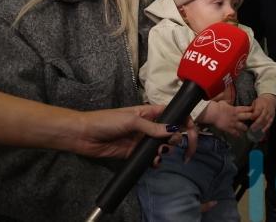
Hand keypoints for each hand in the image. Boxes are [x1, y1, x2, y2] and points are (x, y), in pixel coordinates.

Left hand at [73, 104, 188, 158]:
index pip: (173, 114)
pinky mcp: (134, 153)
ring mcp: (142, 140)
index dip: (184, 120)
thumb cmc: (106, 121)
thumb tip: (173, 132)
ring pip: (162, 146)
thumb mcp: (131, 120)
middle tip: (169, 145)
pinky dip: (155, 161)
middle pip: (171, 131)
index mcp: (149, 112)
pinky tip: (153, 163)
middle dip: (176, 139)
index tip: (191, 130)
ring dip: (165, 151)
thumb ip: (152, 127)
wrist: (84, 136)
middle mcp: (148, 126)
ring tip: (159, 155)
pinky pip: (150, 158)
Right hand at [198, 101, 251, 135]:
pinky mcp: (229, 128)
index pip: (246, 108)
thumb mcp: (224, 102)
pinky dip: (237, 134)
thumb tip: (229, 102)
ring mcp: (233, 123)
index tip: (255, 110)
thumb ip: (229, 103)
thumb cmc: (218, 106)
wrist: (212, 113)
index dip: (251, 109)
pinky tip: (239, 135)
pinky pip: (235, 133)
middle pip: (248, 117)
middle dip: (252, 118)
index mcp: (236, 109)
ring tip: (246, 129)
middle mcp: (236, 116)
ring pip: (243, 127)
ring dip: (245, 128)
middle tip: (254, 120)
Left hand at [249, 94, 275, 132]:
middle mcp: (266, 109)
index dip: (254, 115)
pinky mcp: (272, 117)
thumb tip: (246, 114)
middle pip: (262, 117)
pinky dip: (266, 127)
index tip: (250, 119)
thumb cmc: (260, 102)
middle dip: (256, 123)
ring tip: (255, 130)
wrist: (270, 99)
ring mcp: (270, 113)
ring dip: (260, 126)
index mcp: (261, 104)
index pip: (258, 111)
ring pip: (266, 121)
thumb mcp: (255, 102)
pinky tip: (262, 131)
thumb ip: (251, 108)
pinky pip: (270, 123)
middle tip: (251, 128)